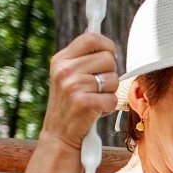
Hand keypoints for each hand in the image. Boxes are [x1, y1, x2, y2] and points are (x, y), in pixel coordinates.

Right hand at [42, 32, 119, 149]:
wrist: (59, 135)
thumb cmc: (71, 104)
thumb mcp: (68, 76)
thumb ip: (84, 59)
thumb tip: (106, 44)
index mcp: (61, 60)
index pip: (92, 38)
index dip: (107, 45)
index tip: (111, 56)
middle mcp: (65, 70)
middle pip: (108, 59)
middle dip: (110, 74)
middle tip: (97, 87)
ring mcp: (73, 86)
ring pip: (113, 80)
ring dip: (109, 92)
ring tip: (93, 99)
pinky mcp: (83, 103)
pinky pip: (112, 99)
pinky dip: (108, 107)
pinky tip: (94, 111)